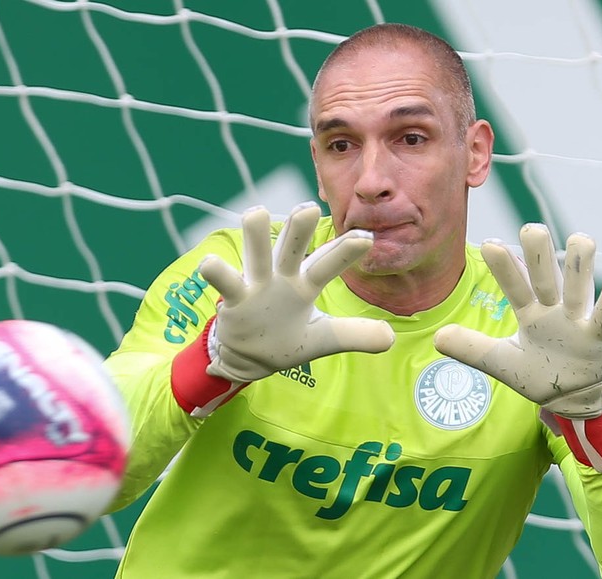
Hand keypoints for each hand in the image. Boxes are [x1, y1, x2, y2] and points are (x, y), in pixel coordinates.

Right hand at [199, 202, 394, 383]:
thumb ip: (354, 334)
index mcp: (305, 283)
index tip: (367, 237)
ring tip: (256, 213)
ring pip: (255, 251)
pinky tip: (211, 263)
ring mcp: (255, 283)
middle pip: (291, 245)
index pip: (328, 263)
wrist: (248, 357)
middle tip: (308, 207)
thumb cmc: (287, 338)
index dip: (345, 251)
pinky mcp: (233, 297)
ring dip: (255, 234)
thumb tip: (390, 337)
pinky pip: (224, 281)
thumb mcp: (323, 339)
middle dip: (299, 227)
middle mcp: (281, 275)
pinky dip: (215, 271)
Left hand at [434, 224, 601, 418]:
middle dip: (539, 254)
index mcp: (529, 312)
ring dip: (580, 265)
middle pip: (545, 277)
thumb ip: (471, 348)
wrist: (571, 399)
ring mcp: (576, 320)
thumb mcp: (500, 362)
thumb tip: (437, 337)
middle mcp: (553, 309)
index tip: (489, 244)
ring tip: (582, 238)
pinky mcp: (597, 337)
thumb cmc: (537, 372)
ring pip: (579, 286)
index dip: (504, 268)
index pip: (514, 286)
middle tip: (532, 228)